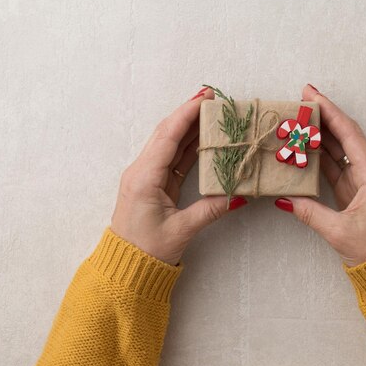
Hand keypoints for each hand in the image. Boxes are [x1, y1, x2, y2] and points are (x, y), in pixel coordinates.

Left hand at [111, 87, 247, 264]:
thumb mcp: (182, 230)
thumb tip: (239, 195)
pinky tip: (203, 138)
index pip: (168, 136)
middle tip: (212, 98)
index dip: (187, 114)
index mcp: (144, 177)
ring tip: (212, 113)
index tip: (205, 98)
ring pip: (169, 143)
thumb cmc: (147, 251)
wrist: (126, 267)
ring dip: (189, 127)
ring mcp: (146, 176)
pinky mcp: (153, 183)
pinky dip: (188, 146)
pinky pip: (172, 158)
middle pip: (167, 133)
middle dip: (188, 113)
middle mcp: (142, 170)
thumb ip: (211, 209)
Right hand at [274, 84, 365, 266]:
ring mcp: (363, 181)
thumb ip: (310, 212)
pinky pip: (337, 167)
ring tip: (298, 121)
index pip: (349, 134)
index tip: (311, 93)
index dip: (330, 111)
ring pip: (340, 150)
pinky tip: (305, 149)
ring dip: (320, 135)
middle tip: (300, 100)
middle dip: (323, 117)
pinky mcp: (356, 192)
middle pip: (345, 136)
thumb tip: (284, 199)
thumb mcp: (339, 231)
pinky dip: (321, 157)